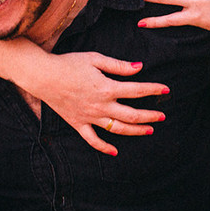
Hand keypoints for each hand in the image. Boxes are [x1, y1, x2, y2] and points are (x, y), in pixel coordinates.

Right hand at [37, 51, 169, 155]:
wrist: (43, 76)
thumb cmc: (69, 64)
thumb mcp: (96, 59)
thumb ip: (118, 66)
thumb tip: (139, 67)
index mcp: (107, 88)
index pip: (137, 90)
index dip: (153, 90)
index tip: (166, 90)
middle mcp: (101, 106)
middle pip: (131, 115)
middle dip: (149, 116)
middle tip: (162, 116)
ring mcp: (90, 117)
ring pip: (117, 129)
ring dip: (135, 131)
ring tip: (149, 130)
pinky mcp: (78, 123)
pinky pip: (93, 140)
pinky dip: (104, 147)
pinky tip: (115, 151)